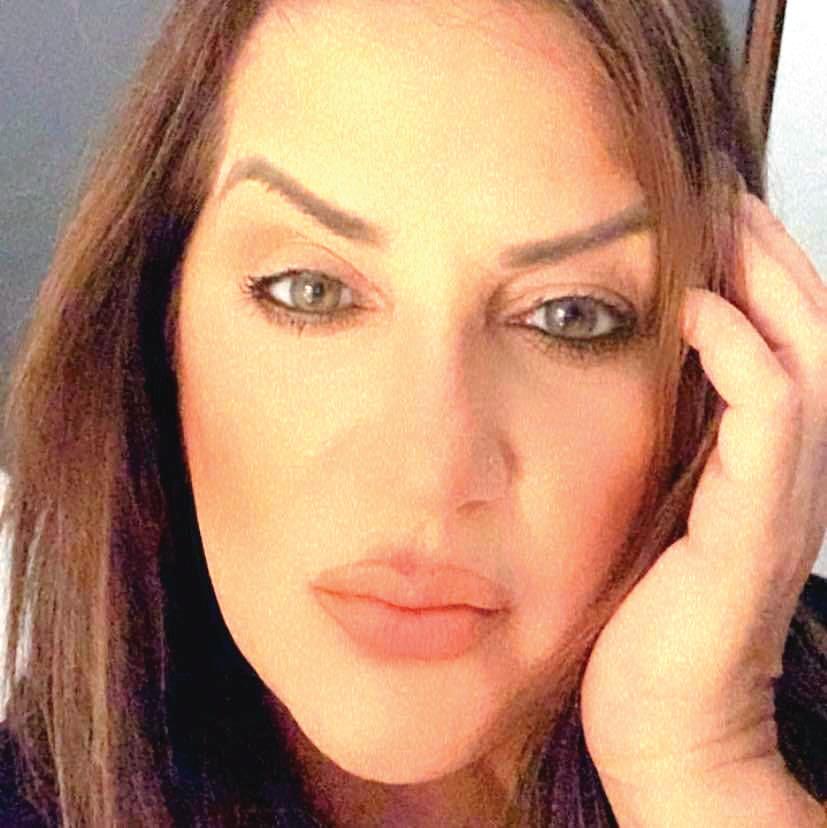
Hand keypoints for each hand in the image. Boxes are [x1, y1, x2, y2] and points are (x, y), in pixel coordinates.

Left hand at [581, 191, 826, 822]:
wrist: (660, 718)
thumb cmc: (644, 615)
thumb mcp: (655, 508)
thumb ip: (662, 445)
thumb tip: (630, 374)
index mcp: (761, 462)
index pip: (781, 340)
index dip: (755, 272)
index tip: (707, 215)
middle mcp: (791, 469)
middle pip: (810, 329)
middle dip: (771, 253)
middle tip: (725, 187)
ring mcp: (786, 495)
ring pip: (808, 354)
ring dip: (769, 281)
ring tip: (725, 217)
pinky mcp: (757, 525)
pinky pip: (773, 414)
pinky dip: (741, 354)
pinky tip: (695, 311)